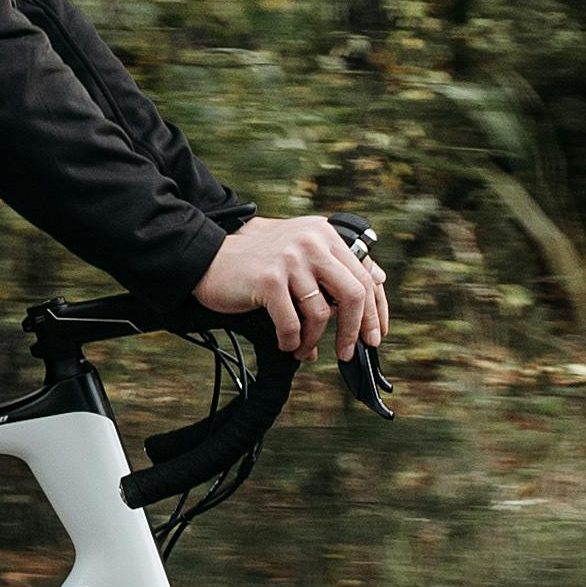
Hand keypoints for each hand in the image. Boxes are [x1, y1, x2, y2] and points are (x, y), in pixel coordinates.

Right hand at [192, 215, 389, 365]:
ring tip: (303, 350)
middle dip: (355, 330)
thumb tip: (378, 280)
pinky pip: (292, 323)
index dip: (376, 310)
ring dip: (314, 341)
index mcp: (324, 234)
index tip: (375, 334)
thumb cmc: (256, 261)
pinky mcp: (269, 280)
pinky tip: (286, 344)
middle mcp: (312, 242)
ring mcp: (290, 260)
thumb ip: (334, 263)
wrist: (208, 258)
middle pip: (354, 294)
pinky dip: (291, 341)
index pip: (365, 275)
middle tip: (349, 352)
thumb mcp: (300, 251)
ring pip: (321, 314)